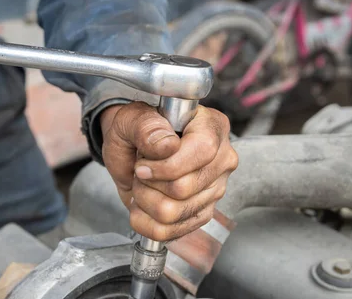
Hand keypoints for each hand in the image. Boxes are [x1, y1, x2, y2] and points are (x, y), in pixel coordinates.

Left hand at [100, 102, 237, 241]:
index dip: (166, 165)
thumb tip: (168, 146)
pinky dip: (147, 221)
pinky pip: (172, 231)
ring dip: (145, 201)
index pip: (202, 150)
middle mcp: (221, 159)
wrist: (131, 149)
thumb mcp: (131, 118)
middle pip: (185, 188)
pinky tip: (143, 204)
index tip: (141, 165)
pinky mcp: (202, 212)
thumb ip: (146, 126)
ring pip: (174, 213)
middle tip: (139, 170)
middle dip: (149, 183)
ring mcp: (215, 188)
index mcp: (211, 126)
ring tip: (143, 184)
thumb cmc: (136, 130)